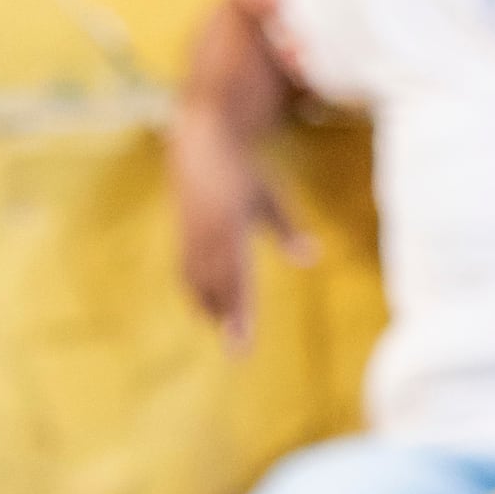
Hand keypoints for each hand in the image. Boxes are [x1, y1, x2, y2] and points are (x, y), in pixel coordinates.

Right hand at [167, 114, 305, 345]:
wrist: (201, 144)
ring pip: (200, 280)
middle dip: (228, 318)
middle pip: (219, 285)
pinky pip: (187, 269)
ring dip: (211, 307)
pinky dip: (195, 290)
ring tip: (224, 332)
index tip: (245, 337)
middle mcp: (208, 234)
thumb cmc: (244, 173)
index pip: (238, 277)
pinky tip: (204, 309)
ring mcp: (192, 234)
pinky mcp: (183, 233)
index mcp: (231, 226)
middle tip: (238, 349)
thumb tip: (311, 257)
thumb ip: (288, 228)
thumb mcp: (269, 196)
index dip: (241, 310)